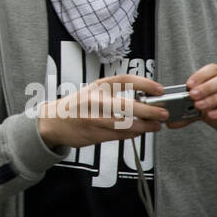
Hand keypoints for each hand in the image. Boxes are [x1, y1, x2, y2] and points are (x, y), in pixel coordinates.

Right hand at [37, 74, 170, 148]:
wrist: (53, 122)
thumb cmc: (76, 106)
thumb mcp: (92, 91)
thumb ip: (114, 93)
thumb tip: (143, 98)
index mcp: (97, 86)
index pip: (125, 81)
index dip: (145, 84)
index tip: (159, 89)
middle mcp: (96, 101)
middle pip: (129, 105)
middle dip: (150, 111)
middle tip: (163, 113)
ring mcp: (94, 119)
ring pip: (127, 124)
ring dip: (145, 126)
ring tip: (156, 125)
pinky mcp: (94, 134)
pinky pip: (120, 135)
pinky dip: (133, 134)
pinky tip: (139, 132)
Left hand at [186, 64, 216, 139]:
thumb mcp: (206, 108)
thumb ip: (189, 113)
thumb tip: (170, 122)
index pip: (213, 69)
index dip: (200, 76)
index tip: (188, 85)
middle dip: (206, 88)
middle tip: (192, 97)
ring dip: (213, 99)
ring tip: (200, 107)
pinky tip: (213, 115)